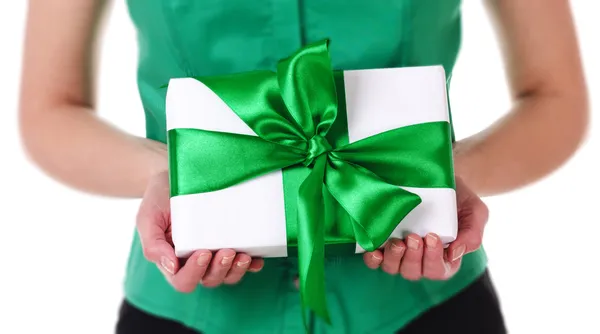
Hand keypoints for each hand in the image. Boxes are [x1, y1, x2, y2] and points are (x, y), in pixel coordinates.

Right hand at [136, 171, 263, 291]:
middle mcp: (194, 261)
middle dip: (219, 270)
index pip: (183, 281)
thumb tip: (171, 267)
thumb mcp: (148, 217)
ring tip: (243, 255)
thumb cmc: (159, 197)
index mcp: (172, 260)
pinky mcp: (229, 242)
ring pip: (227, 276)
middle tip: (226, 251)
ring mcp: (213, 254)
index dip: (194, 273)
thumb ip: (153, 244)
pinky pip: (243, 263)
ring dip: (236, 270)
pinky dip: (251, 265)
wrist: (175, 174)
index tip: (203, 252)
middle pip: (209, 280)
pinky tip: (256, 259)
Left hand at [363, 176, 487, 279]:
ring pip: (394, 268)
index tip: (432, 237)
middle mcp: (420, 258)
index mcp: (444, 257)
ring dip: (394, 258)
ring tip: (397, 241)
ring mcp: (400, 252)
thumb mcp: (475, 211)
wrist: (436, 176)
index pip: (439, 270)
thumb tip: (455, 253)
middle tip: (414, 237)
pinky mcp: (383, 242)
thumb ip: (472, 233)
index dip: (433, 259)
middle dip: (413, 258)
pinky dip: (374, 259)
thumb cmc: (458, 197)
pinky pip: (375, 261)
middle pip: (414, 272)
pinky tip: (375, 251)